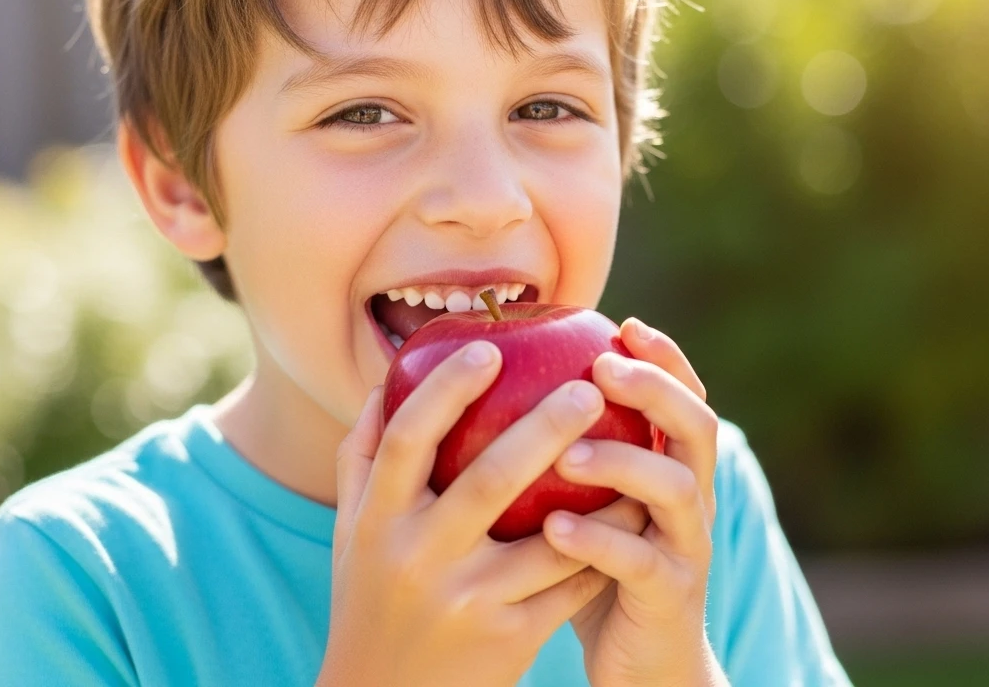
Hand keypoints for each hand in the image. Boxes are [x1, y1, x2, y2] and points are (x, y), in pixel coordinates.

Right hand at [318, 342, 647, 686]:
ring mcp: (468, 602)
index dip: (446, 390)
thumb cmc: (373, 599)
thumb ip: (364, 459)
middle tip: (589, 387)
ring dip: (600, 492)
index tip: (491, 349)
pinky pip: (571, 584)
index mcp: (375, 523)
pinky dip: (607, 546)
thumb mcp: (351, 534)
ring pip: (550, 539)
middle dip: (544, 427)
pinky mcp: (511, 639)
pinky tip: (637, 512)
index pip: (408, 440)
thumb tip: (386, 381)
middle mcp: (418, 559)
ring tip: (637, 446)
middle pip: (487, 480)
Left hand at [543, 319, 728, 686]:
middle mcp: (692, 500)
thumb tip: (496, 393)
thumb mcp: (589, 505)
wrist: (643, 666)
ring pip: (676, 489)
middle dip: (654, 390)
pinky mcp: (670, 597)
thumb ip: (566, 455)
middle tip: (602, 368)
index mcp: (674, 468)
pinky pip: (639, 563)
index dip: (664, 357)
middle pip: (696, 426)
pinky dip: (600, 540)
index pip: (683, 396)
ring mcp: (687, 548)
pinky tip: (555, 527)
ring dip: (623, 462)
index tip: (623, 323)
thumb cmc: (598, 574)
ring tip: (568, 452)